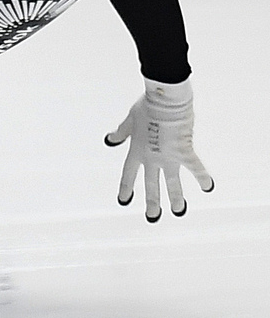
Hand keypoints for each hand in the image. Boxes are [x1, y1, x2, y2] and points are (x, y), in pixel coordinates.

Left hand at [104, 78, 213, 220]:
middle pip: (150, 184)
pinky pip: (195, 168)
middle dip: (152, 202)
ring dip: (175, 198)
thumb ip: (121, 133)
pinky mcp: (184, 151)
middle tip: (152, 216)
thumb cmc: (147, 107)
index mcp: (136, 151)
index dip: (126, 188)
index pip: (128, 174)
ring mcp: (168, 157)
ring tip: (178, 211)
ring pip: (172, 183)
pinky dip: (202, 177)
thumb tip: (109, 140)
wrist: (165, 101)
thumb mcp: (129, 121)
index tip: (123, 201)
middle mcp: (151, 158)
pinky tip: (208, 187)